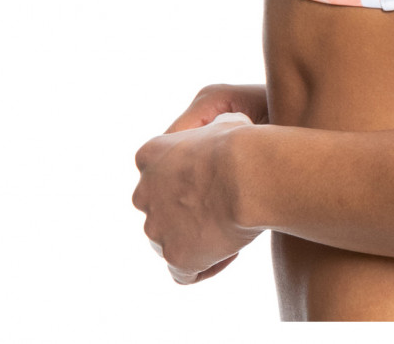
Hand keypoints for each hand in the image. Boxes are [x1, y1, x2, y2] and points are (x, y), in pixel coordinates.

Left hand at [133, 86, 267, 283]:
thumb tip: (216, 139)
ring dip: (197, 240)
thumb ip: (209, 134)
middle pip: (161, 211)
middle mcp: (143, 193)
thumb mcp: (222, 120)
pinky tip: (231, 251)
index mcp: (149, 155)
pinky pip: (187, 272)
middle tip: (222, 209)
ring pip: (171, 242)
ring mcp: (156, 227)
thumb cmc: (242, 142)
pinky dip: (206, 266)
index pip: (159, 176)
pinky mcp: (175, 256)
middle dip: (187, 214)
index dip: (188, 181)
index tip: (216, 182)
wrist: (250, 172)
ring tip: (231, 231)